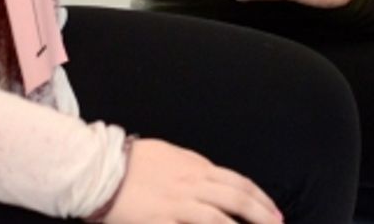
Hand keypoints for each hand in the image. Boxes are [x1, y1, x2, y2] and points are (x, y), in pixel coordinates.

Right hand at [101, 138, 280, 223]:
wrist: (100, 169)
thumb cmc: (132, 161)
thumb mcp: (170, 155)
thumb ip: (193, 167)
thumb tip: (213, 179)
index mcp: (195, 168)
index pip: (238, 183)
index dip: (260, 199)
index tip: (273, 212)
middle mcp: (191, 185)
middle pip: (237, 199)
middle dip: (262, 215)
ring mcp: (177, 205)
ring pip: (219, 219)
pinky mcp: (160, 222)